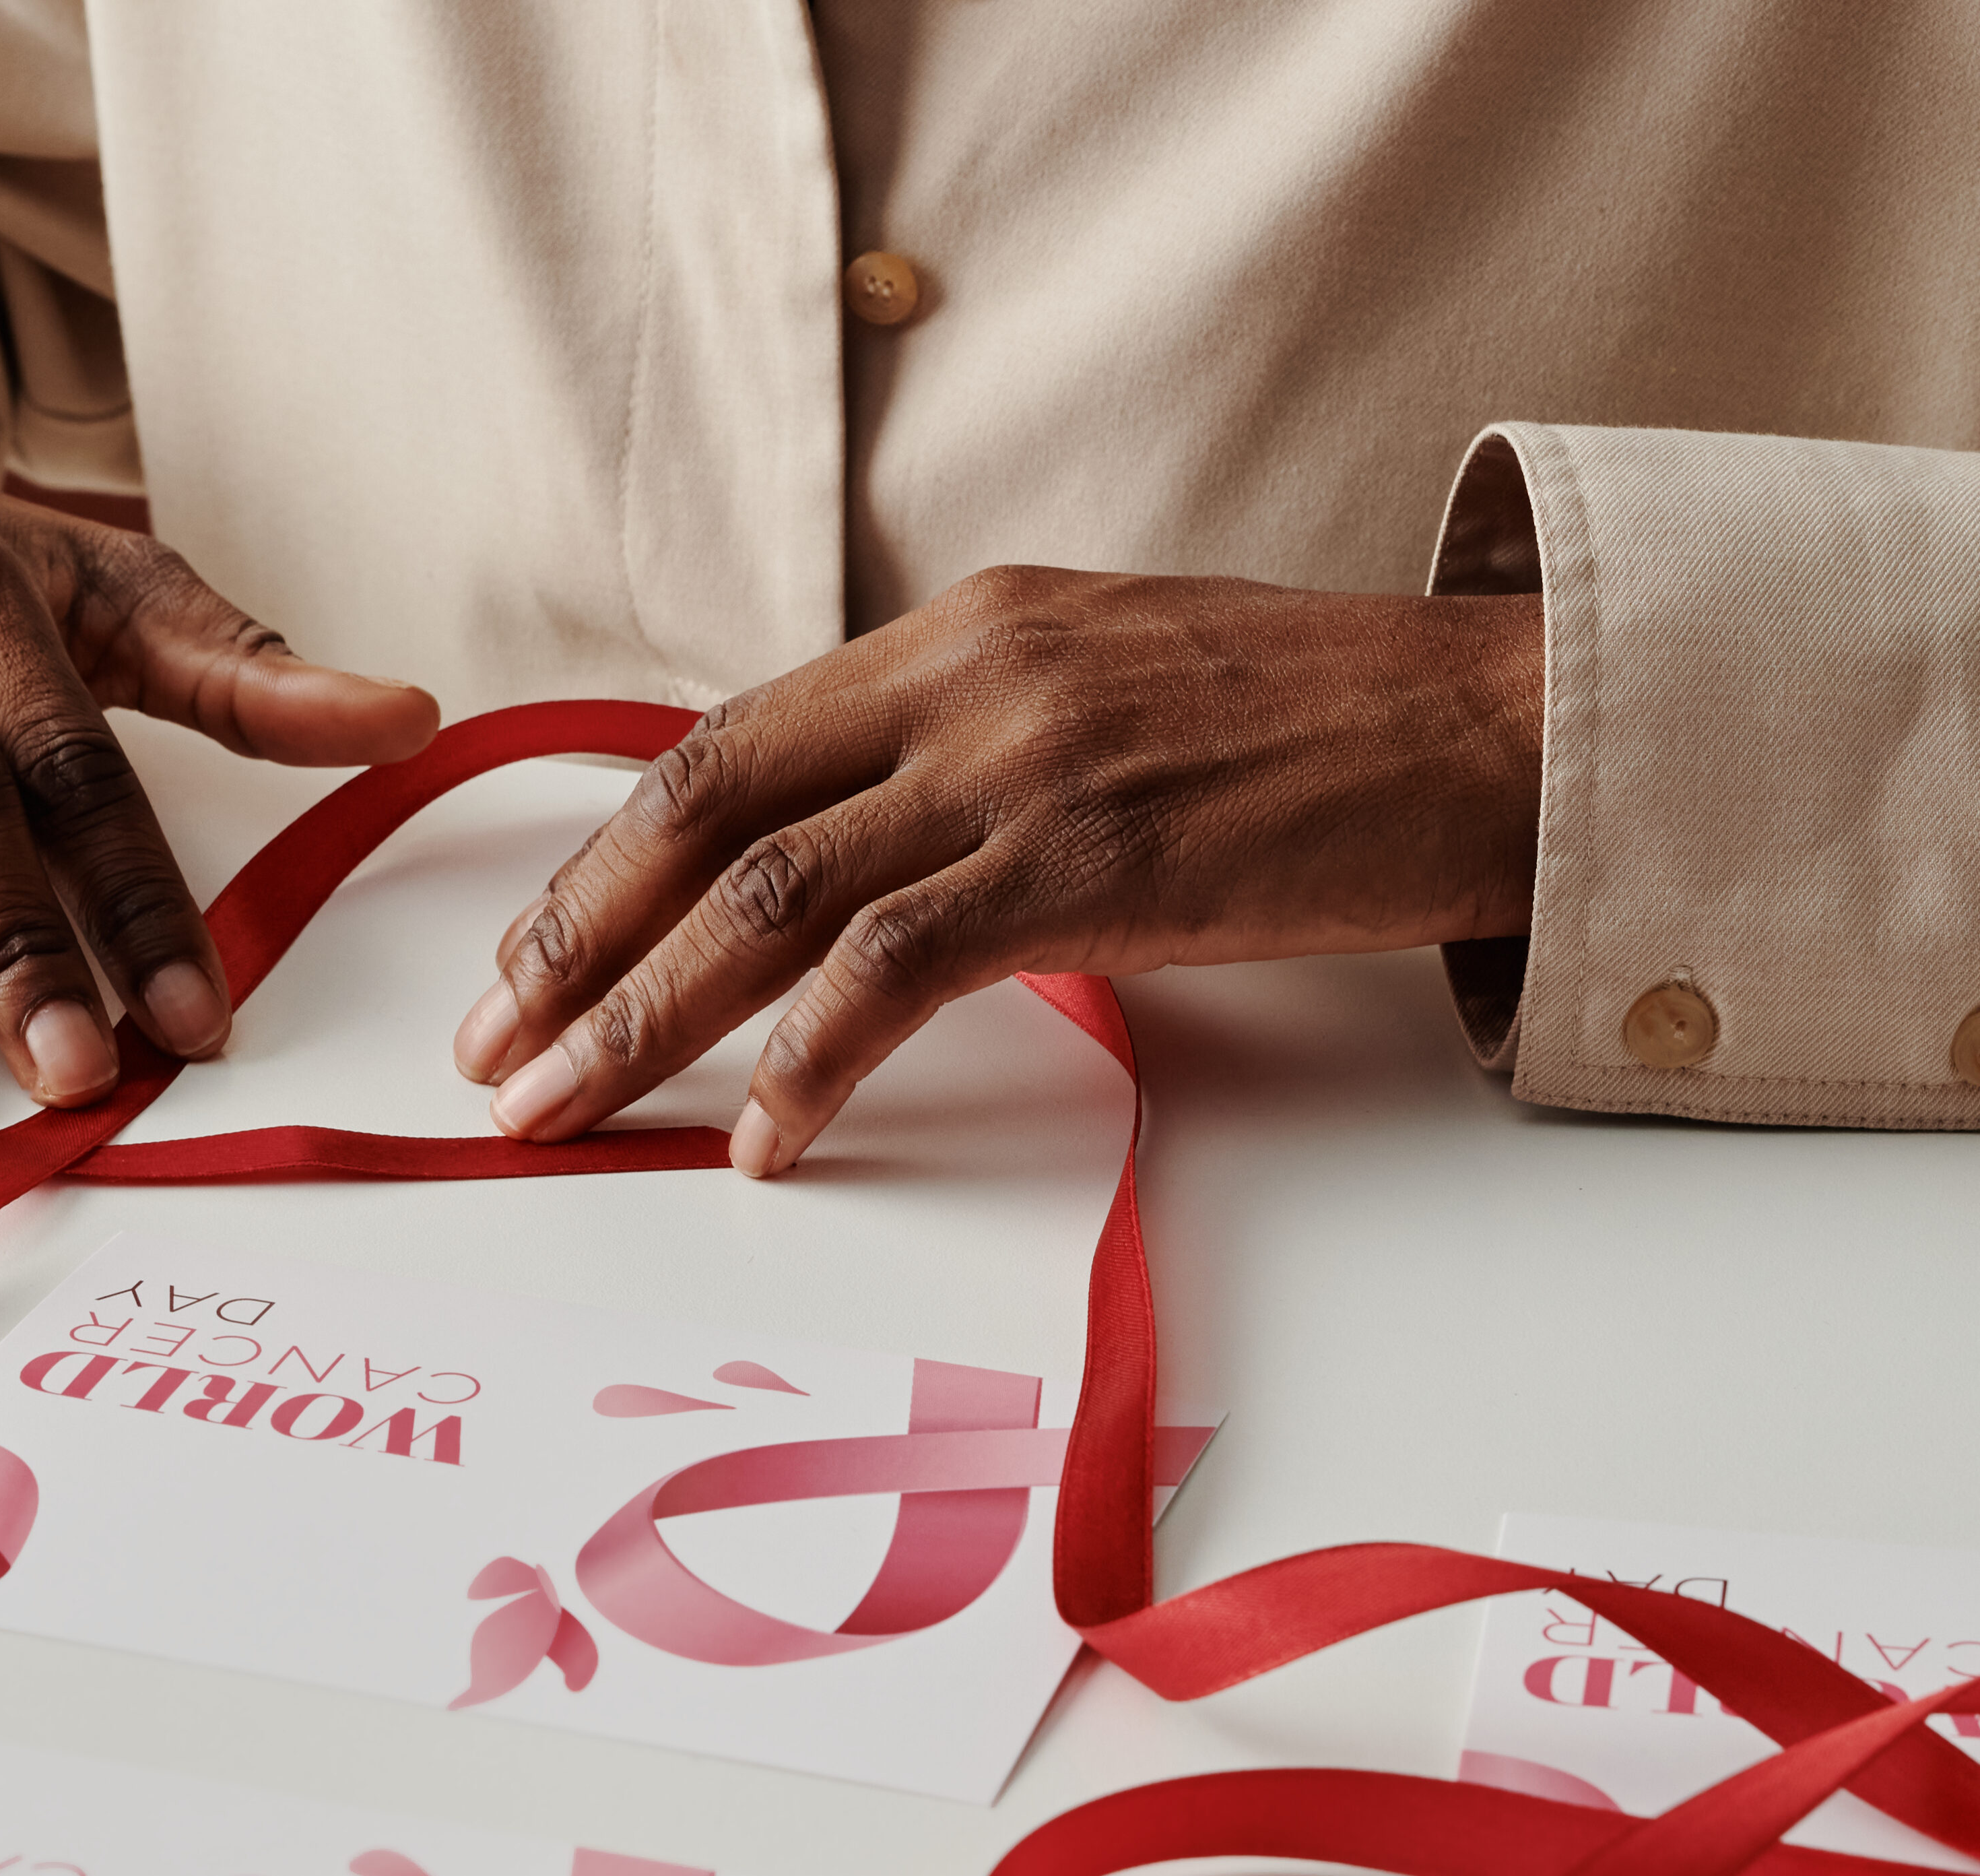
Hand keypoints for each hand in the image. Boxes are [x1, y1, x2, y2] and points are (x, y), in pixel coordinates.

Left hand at [450, 567, 1542, 1171]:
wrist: (1490, 725)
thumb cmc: (1316, 728)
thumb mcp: (1108, 690)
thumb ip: (973, 748)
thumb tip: (864, 857)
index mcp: (958, 631)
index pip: (730, 743)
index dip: (607, 858)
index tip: (530, 956)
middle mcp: (967, 678)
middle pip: (707, 809)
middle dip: (575, 940)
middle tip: (489, 1051)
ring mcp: (1026, 766)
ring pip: (769, 895)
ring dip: (644, 1017)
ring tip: (558, 1110)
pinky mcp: (1094, 865)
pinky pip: (898, 969)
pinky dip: (810, 1062)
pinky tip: (761, 1140)